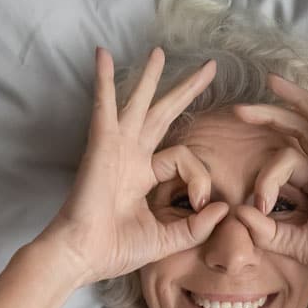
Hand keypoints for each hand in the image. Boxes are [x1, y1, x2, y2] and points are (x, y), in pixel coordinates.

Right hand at [42, 45, 229, 284]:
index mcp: (144, 176)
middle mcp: (131, 157)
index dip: (201, 179)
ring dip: (149, 77)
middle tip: (210, 68)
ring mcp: (116, 148)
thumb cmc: (116, 250)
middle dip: (186, 91)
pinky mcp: (101, 145)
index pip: (184, 160)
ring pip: (138, 103)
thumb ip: (197, 226)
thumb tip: (225, 208)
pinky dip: (103, 80)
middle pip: (163, 114)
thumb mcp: (168, 238)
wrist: (83, 255)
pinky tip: (102, 55)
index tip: (201, 203)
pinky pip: (104, 106)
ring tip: (160, 52)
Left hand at [230, 59, 307, 299]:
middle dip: (271, 115)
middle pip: (300, 128)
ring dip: (301, 98)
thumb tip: (237, 212)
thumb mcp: (296, 243)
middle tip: (239, 109)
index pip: (286, 158)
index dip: (266, 173)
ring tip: (274, 82)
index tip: (256, 202)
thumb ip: (266, 230)